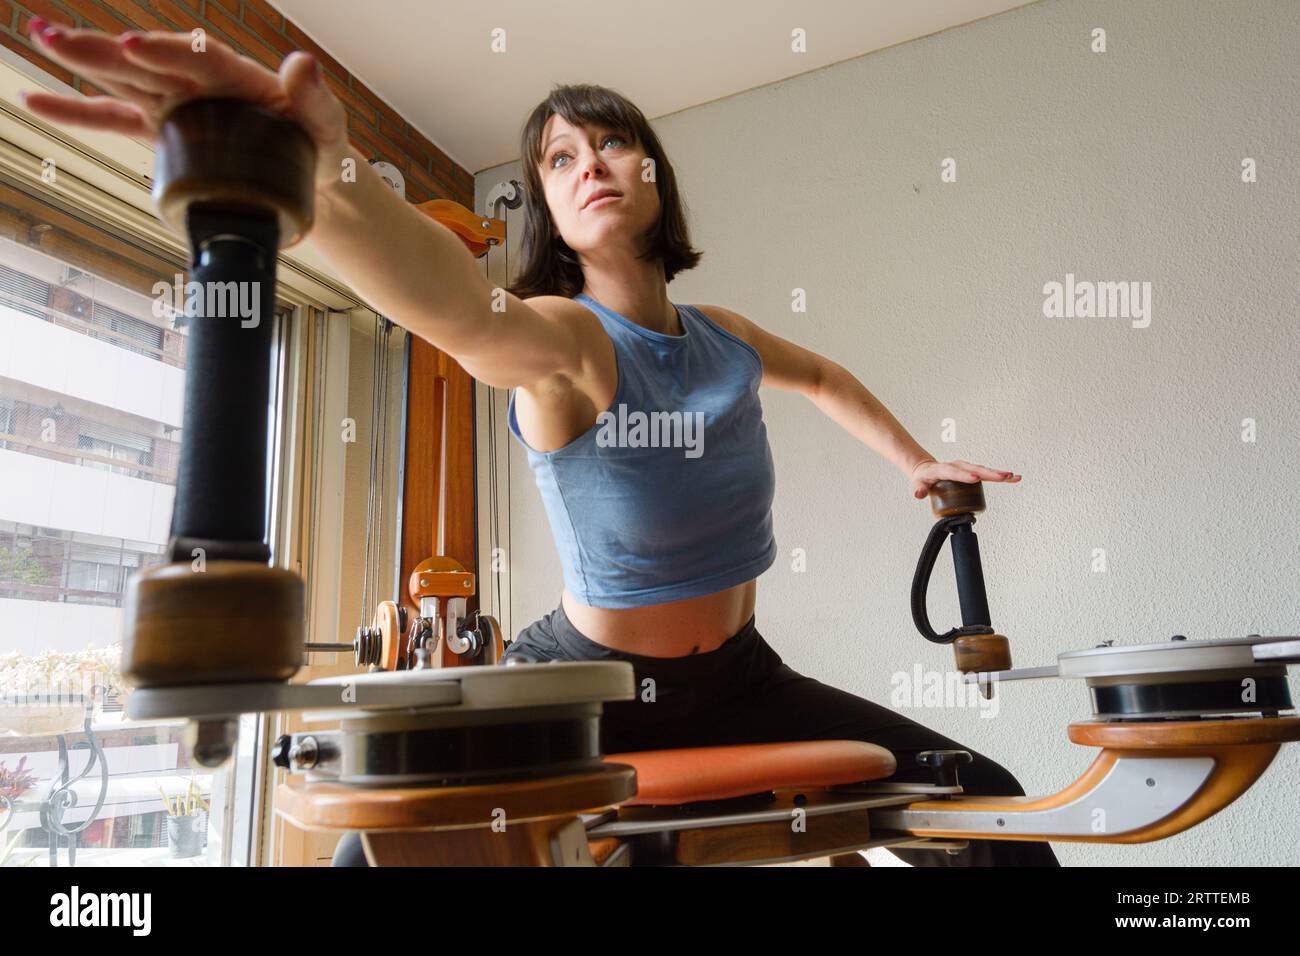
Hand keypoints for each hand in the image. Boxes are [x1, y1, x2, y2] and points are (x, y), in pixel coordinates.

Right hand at [17, 21, 348, 188]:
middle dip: (104, 50)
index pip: (198, 58)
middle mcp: (198, 82)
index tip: (136, 45)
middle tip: (61, 37)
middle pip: (146, 63)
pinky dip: (76, 113)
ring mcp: (175, 103)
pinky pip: (113, 118)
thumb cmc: (317, 142)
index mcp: (237, 77)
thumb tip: (304, 65)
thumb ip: (315, 98)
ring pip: (122, 80)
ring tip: (41, 39)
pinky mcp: (162, 128)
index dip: (167, 52)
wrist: (309, 171)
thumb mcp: (327, 124)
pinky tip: (36, 102)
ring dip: (82, 62)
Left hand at [909, 458, 1020, 499]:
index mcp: (942, 469)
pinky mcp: (972, 471)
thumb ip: (918, 489)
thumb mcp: (918, 484)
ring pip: (983, 470)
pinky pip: (986, 473)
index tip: (975, 478)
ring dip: (998, 474)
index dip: (964, 475)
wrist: (926, 470)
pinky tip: (1013, 478)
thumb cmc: (924, 478)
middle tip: (1003, 477)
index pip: (953, 471)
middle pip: (974, 468)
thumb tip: (918, 495)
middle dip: (989, 473)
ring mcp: (966, 467)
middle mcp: (957, 466)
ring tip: (1012, 477)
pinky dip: (999, 476)